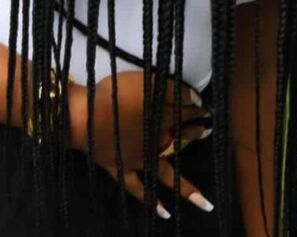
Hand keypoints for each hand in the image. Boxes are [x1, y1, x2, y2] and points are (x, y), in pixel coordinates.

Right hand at [68, 71, 214, 218]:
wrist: (87, 117)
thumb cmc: (116, 96)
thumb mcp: (147, 82)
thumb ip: (174, 90)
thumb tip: (199, 101)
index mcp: (161, 117)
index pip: (184, 111)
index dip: (197, 109)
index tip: (210, 109)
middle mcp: (156, 141)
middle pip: (179, 137)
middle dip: (194, 133)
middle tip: (208, 132)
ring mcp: (139, 159)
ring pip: (166, 174)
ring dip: (185, 187)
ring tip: (204, 203)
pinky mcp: (121, 169)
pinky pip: (137, 189)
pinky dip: (150, 201)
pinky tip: (163, 213)